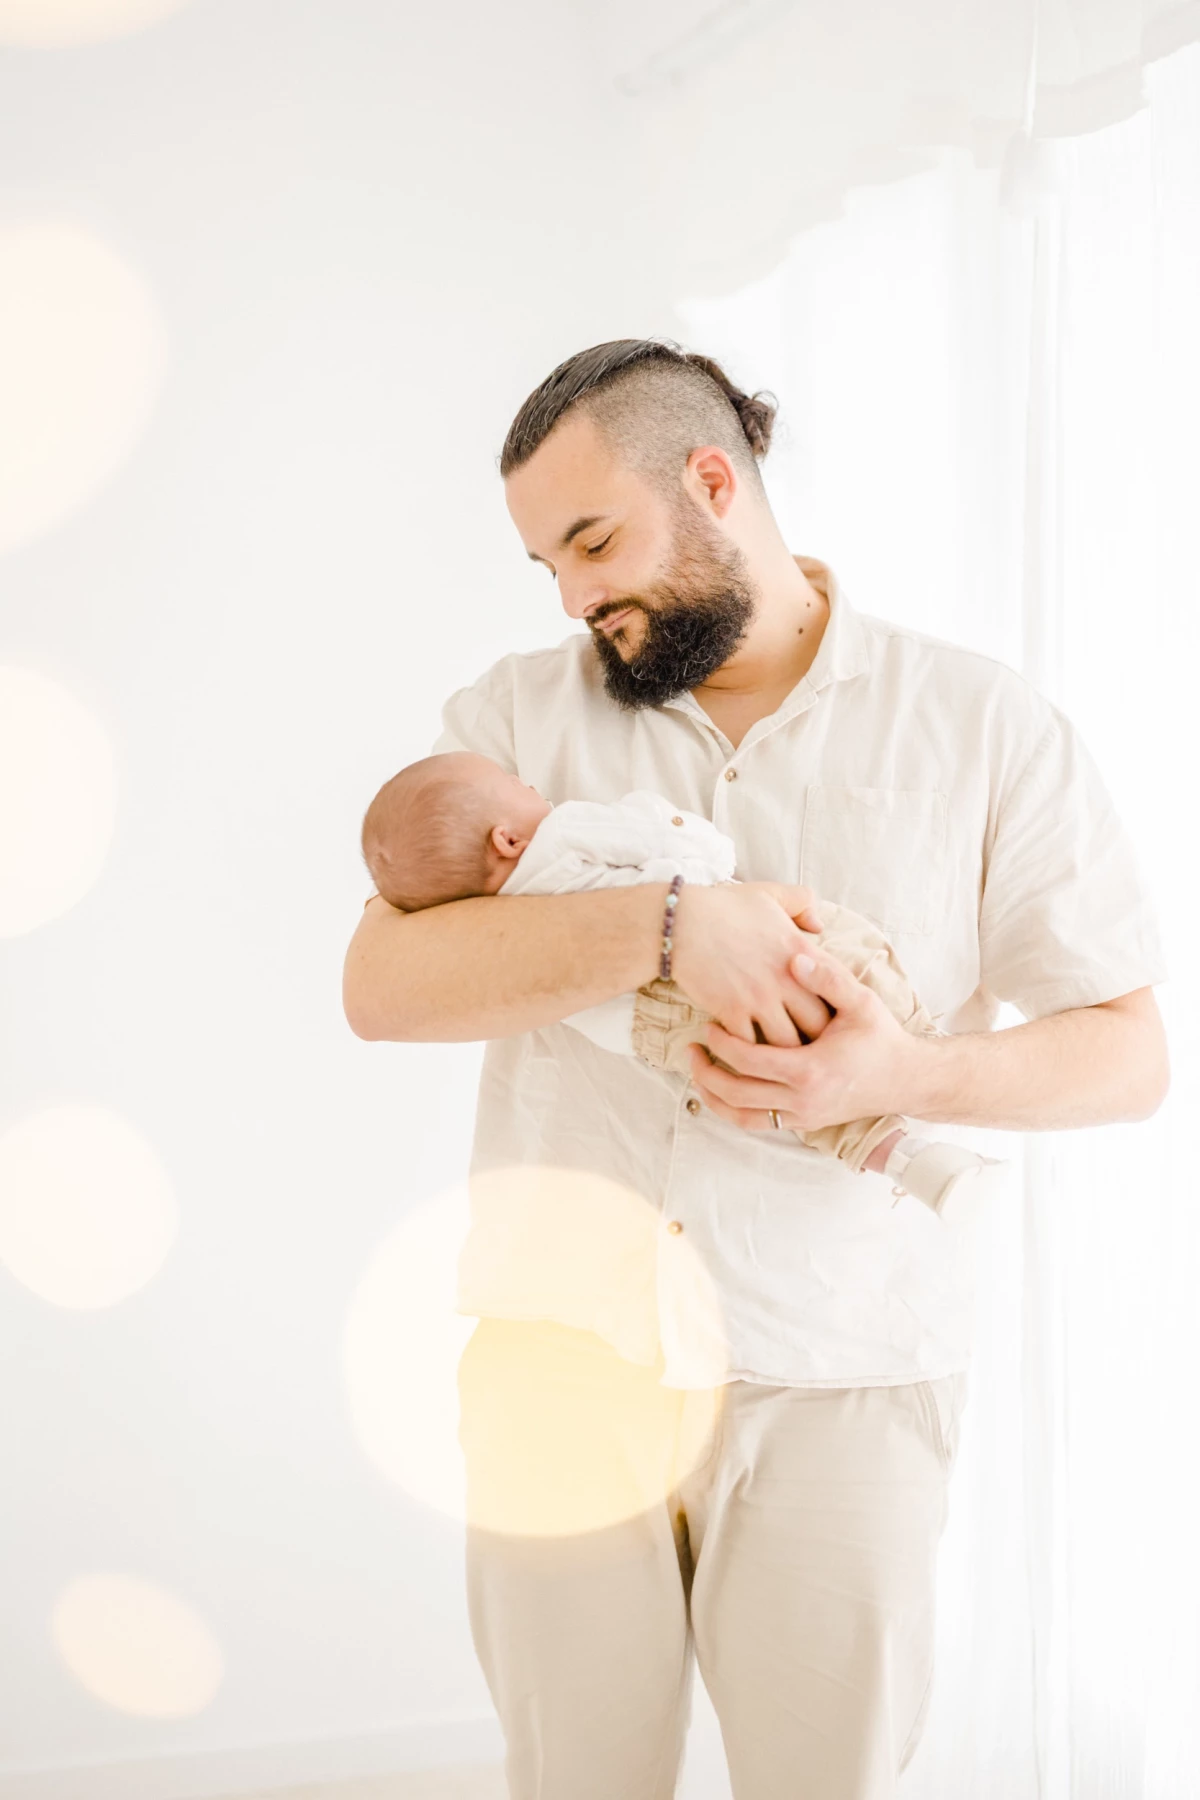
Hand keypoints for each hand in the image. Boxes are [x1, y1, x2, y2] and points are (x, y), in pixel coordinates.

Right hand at [670, 882, 831, 1046]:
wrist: (680, 922)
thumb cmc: (725, 906)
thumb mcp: (771, 893)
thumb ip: (802, 903)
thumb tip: (819, 924)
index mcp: (801, 952)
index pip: (837, 990)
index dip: (838, 1006)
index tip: (830, 1014)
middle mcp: (786, 980)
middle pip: (819, 1026)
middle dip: (818, 1039)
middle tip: (811, 1044)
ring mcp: (759, 1000)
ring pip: (787, 1044)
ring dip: (785, 1053)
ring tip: (782, 1058)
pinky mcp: (732, 1013)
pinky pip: (751, 1047)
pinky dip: (751, 1053)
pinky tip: (748, 1051)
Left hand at [686, 941, 933, 1129]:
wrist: (907, 1079)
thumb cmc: (883, 1038)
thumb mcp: (861, 1001)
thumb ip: (827, 978)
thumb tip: (794, 957)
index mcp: (810, 1070)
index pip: (748, 1061)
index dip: (721, 1044)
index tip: (706, 1026)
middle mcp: (802, 1100)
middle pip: (736, 1093)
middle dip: (706, 1072)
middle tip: (690, 1052)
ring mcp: (803, 1116)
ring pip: (743, 1118)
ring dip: (715, 1099)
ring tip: (698, 1076)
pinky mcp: (805, 1123)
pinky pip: (760, 1125)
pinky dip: (736, 1111)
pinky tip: (724, 1092)